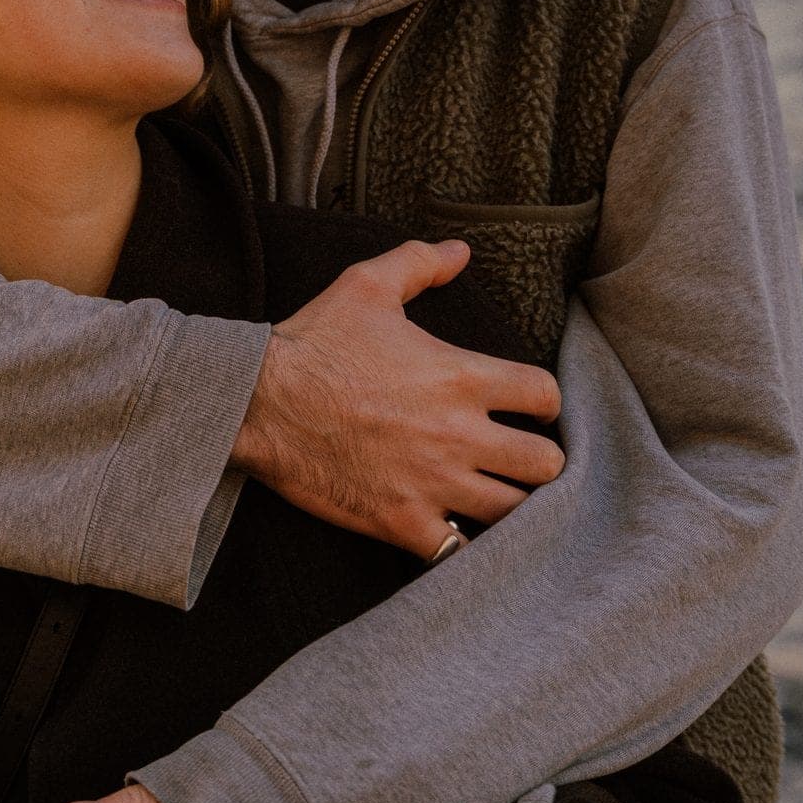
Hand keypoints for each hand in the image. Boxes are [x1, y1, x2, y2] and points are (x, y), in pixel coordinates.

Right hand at [231, 240, 562, 553]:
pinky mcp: (402, 522)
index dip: (544, 403)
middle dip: (538, 461)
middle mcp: (460, 434)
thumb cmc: (313, 343)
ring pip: (513, 513)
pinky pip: (459, 551)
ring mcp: (433, 484)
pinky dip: (462, 544)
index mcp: (463, 376)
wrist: (256, 402)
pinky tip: (451, 529)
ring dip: (508, 504)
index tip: (528, 410)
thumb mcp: (366, 286)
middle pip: (544, 464)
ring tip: (492, 497)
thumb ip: (420, 263)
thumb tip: (460, 251)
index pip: (546, 396)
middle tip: (517, 459)